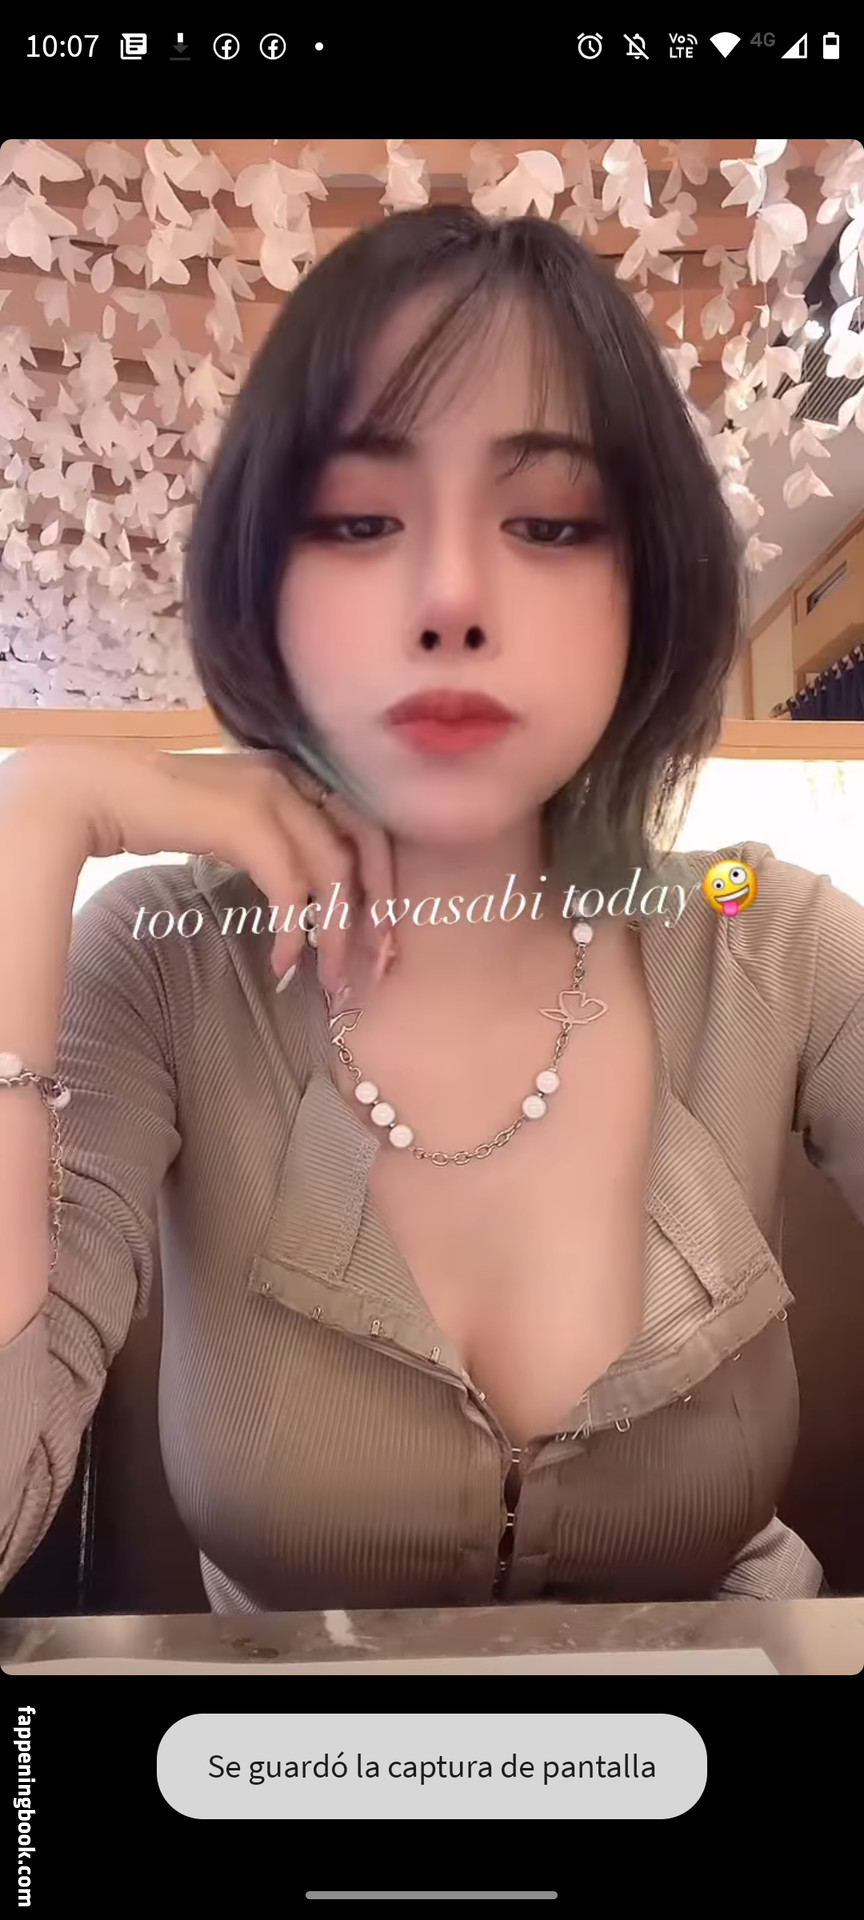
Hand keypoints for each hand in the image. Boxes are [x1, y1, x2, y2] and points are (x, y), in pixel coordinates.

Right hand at [0, 742, 395, 993]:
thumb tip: (305, 899)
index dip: (383, 885)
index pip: (366, 827)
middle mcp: (295, 774)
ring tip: (329, 978)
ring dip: (336, 933)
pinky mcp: (247, 818)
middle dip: (378, 910)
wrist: (97, 792)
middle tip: (376, 967)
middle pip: (367, 845)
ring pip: (334, 870)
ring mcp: (273, 791)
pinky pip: (291, 887)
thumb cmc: (156, 814)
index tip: (381, 941)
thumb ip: (273, 845)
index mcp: (299, 773)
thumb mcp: (231, 824)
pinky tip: (284, 962)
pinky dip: (293, 930)